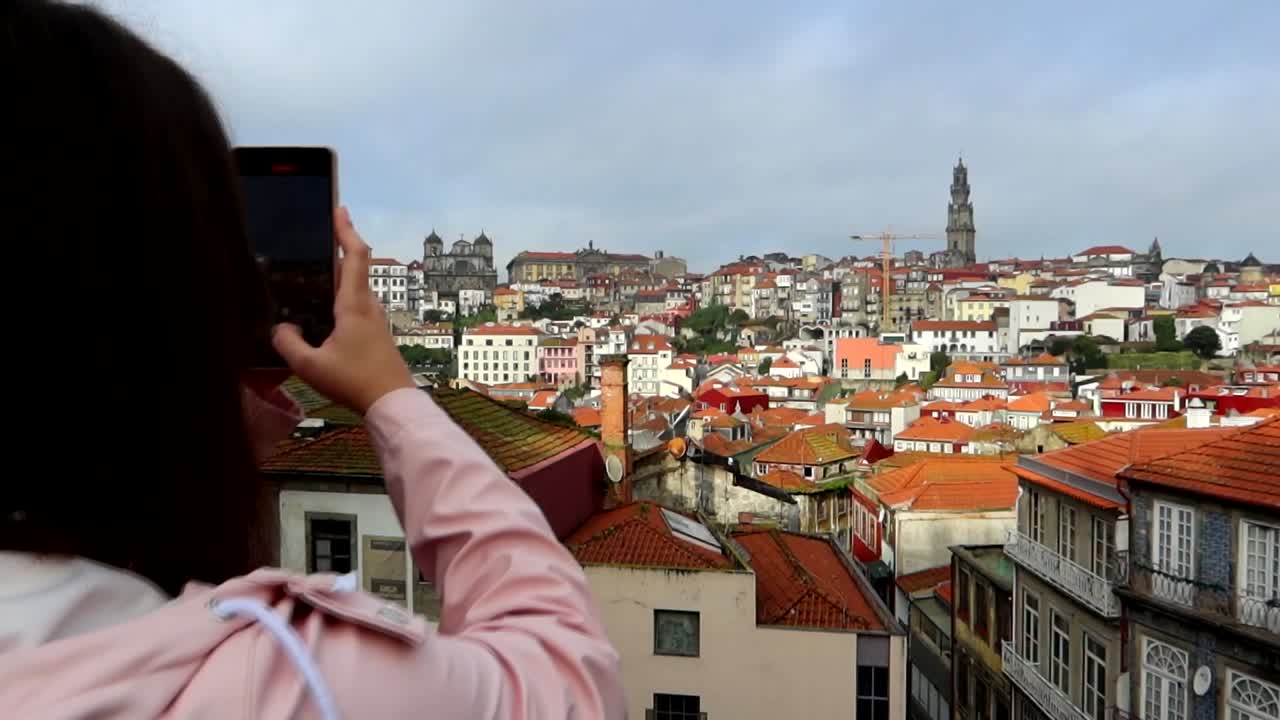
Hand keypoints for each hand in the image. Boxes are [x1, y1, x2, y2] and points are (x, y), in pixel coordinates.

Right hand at [272, 207, 414, 413]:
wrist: (393, 403)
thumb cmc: (354, 382)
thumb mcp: (311, 366)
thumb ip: (288, 344)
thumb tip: (280, 329)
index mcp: (354, 305)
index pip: (354, 256)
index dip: (346, 230)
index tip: (340, 209)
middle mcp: (369, 306)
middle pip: (354, 268)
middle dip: (337, 248)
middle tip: (317, 236)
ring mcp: (376, 320)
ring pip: (356, 289)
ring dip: (339, 276)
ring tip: (312, 274)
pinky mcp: (377, 335)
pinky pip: (357, 306)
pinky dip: (341, 298)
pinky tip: (325, 312)